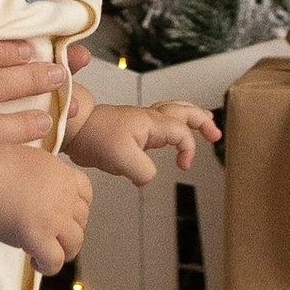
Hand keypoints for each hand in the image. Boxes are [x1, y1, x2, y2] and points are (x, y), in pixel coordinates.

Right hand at [0, 149, 92, 275]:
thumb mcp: (22, 148)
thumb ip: (39, 157)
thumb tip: (42, 142)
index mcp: (61, 172)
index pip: (86, 194)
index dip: (75, 208)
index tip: (61, 214)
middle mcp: (64, 195)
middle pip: (82, 220)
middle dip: (67, 230)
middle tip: (49, 235)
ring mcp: (54, 217)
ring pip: (74, 244)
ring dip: (61, 251)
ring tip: (42, 252)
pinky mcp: (38, 237)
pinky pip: (55, 262)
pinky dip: (47, 266)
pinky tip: (34, 262)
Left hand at [70, 96, 218, 185]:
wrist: (74, 131)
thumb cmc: (93, 137)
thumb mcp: (121, 159)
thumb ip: (143, 170)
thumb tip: (149, 177)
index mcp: (151, 121)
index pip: (182, 132)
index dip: (188, 149)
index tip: (183, 166)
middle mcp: (149, 118)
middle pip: (184, 111)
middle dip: (202, 120)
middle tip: (215, 133)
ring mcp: (141, 122)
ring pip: (173, 112)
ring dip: (191, 117)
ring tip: (205, 123)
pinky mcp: (133, 130)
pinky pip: (161, 121)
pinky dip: (173, 124)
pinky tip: (173, 136)